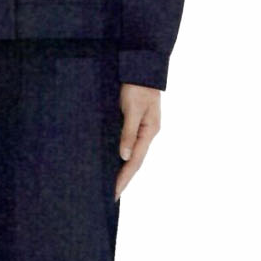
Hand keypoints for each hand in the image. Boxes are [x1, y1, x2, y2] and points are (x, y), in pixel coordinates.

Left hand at [115, 83, 161, 199]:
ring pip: (130, 153)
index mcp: (149, 131)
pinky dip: (119, 154)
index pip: (135, 161)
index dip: (124, 178)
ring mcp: (140, 127)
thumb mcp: (133, 108)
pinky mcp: (132, 121)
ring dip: (121, 168)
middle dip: (123, 179)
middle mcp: (146, 133)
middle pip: (134, 161)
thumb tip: (124, 156)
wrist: (141, 65)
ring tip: (110, 183)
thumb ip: (129, 131)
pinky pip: (126, 142)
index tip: (114, 193)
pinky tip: (111, 160)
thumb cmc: (138, 85)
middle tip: (111, 196)